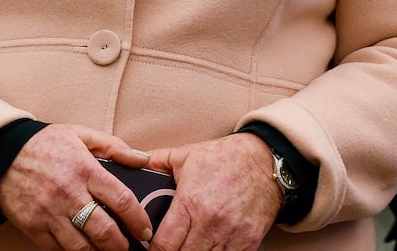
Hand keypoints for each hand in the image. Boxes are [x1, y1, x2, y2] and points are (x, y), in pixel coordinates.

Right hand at [0, 124, 156, 250]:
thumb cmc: (43, 143)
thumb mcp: (78, 134)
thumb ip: (113, 146)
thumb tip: (144, 159)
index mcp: (83, 169)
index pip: (121, 200)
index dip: (138, 220)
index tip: (144, 230)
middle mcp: (68, 193)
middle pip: (104, 231)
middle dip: (121, 245)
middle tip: (127, 247)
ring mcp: (48, 212)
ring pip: (82, 247)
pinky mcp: (32, 225)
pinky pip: (57, 250)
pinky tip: (81, 249)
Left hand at [144, 133, 280, 250]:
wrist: (265, 161)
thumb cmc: (224, 158)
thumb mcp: (184, 156)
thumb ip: (155, 161)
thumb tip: (131, 161)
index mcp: (190, 203)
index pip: (165, 243)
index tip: (150, 249)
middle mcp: (211, 223)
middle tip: (167, 248)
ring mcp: (232, 235)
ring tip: (186, 248)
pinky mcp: (250, 242)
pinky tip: (207, 250)